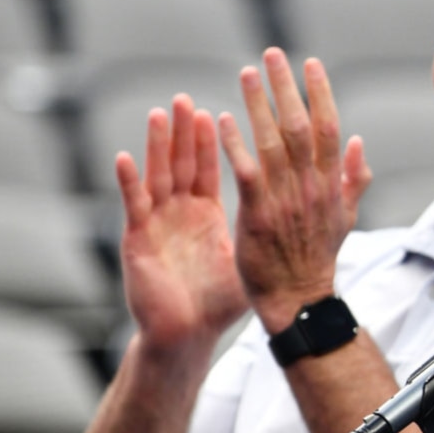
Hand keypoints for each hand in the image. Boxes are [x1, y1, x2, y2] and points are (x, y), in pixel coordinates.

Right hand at [115, 96, 249, 353]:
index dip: (212, 141)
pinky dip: (129, 183)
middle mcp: (179, 213)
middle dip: (184, 132)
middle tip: (187, 98)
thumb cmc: (219, 300)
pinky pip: (134, 207)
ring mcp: (156, 224)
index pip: (209, 168)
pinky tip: (125, 158)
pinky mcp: (138, 241)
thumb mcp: (250, 254)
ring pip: (157, 176)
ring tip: (160, 114)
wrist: (188, 334)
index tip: (220, 109)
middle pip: (181, 163)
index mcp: (205, 214)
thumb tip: (308, 206)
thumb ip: (271, 224)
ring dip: (158, 145)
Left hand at [217, 48, 372, 332]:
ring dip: (259, 104)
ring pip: (274, 142)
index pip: (331, 128)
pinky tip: (223, 118)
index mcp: (332, 185)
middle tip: (271, 53)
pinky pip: (247, 172)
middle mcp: (311, 187)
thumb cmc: (317, 259)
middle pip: (302, 126)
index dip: (321, 93)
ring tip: (245, 73)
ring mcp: (285, 200)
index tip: (309, 63)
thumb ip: (353, 179)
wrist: (299, 300)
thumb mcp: (345, 217)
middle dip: (287, 87)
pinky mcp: (257, 214)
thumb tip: (360, 143)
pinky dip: (236, 144)